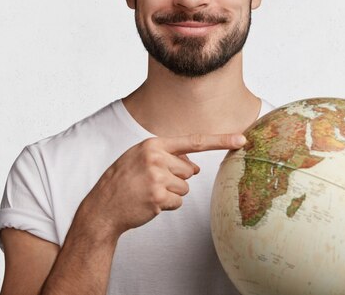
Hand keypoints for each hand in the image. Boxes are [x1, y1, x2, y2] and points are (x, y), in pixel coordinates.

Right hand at [79, 133, 246, 238]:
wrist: (102, 206)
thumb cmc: (123, 181)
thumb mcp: (141, 158)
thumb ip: (167, 157)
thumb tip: (194, 167)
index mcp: (153, 144)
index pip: (194, 141)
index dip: (220, 140)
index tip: (242, 139)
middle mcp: (156, 157)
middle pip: (190, 171)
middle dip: (176, 179)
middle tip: (151, 183)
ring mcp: (157, 177)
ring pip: (185, 188)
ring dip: (171, 194)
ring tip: (148, 192)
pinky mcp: (158, 196)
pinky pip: (178, 202)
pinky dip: (167, 205)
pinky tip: (148, 202)